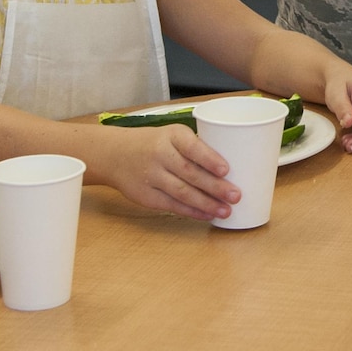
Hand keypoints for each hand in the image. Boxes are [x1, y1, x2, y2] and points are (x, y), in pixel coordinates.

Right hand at [103, 123, 240, 220]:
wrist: (116, 154)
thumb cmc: (155, 143)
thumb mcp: (172, 135)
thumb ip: (195, 148)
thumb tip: (233, 166)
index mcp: (171, 135)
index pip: (191, 147)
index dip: (209, 159)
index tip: (226, 170)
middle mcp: (160, 154)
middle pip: (189, 173)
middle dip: (214, 186)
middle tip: (235, 195)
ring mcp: (151, 176)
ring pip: (182, 192)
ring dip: (206, 203)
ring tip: (226, 211)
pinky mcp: (146, 196)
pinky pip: (172, 205)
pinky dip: (192, 211)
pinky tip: (207, 215)